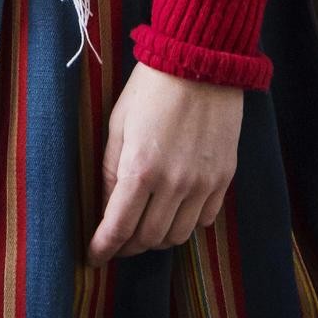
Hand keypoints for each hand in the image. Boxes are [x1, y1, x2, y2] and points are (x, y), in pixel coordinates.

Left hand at [87, 61, 241, 263]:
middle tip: (118, 240)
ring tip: (145, 228)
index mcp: (141, 169)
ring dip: (158, 238)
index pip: (119, 227)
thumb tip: (108, 205)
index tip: (93, 257)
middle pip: (149, 238)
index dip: (104, 247)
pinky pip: (205, 219)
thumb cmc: (151, 87)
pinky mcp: (224, 178)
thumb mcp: (118, 123)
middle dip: (129, 245)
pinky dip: (187, 223)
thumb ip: (112, 169)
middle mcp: (174, 184)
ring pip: (179, 235)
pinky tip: (176, 212)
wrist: (200, 61)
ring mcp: (203, 183)